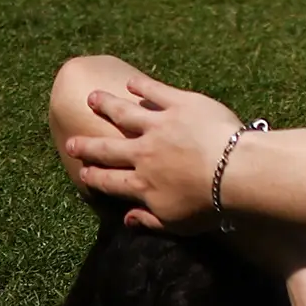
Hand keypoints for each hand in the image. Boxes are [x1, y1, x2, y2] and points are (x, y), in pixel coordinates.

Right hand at [64, 77, 243, 231]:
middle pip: (108, 148)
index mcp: (142, 185)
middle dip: (87, 145)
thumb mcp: (177, 224)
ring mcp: (158, 126)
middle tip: (71, 142)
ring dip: (106, 105)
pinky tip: (131, 82)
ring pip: (124, 113)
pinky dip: (141, 85)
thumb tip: (125, 220)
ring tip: (92, 98)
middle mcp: (143, 154)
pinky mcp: (179, 104)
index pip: (109, 181)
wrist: (235, 171)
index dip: (93, 177)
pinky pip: (155, 91)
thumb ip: (149, 221)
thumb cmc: (210, 204)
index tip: (82, 172)